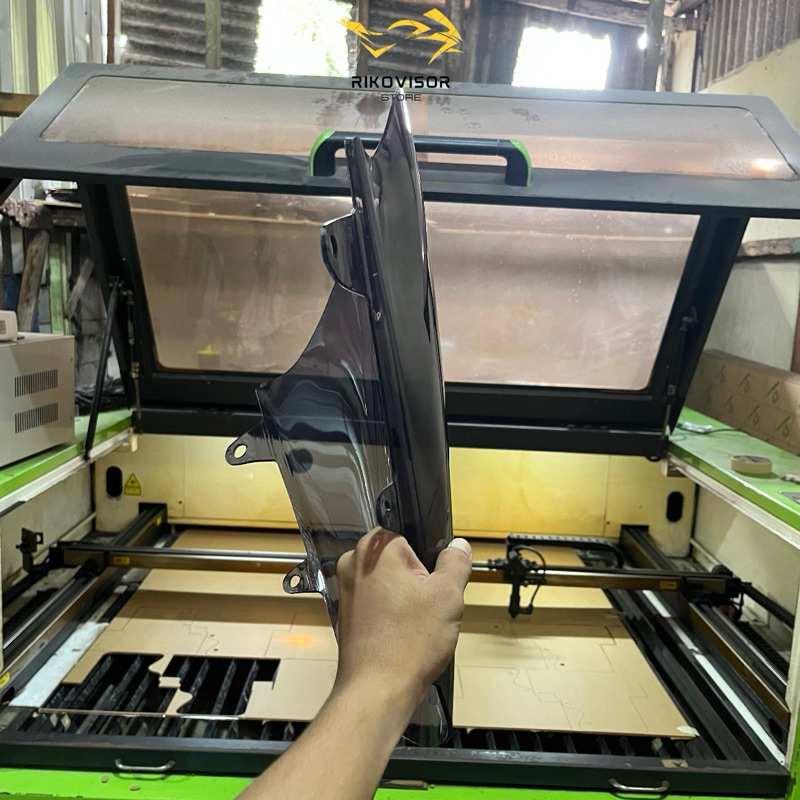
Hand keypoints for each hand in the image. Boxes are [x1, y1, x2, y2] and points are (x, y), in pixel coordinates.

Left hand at [334, 528, 471, 715]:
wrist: (378, 690)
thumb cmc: (409, 642)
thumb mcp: (448, 596)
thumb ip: (455, 563)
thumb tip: (459, 546)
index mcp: (373, 550)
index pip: (408, 538)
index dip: (426, 561)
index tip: (433, 583)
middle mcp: (352, 565)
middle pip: (398, 563)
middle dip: (416, 582)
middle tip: (429, 608)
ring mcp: (346, 592)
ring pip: (389, 586)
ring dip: (405, 601)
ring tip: (416, 626)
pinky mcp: (346, 617)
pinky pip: (378, 607)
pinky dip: (391, 617)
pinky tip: (403, 637)